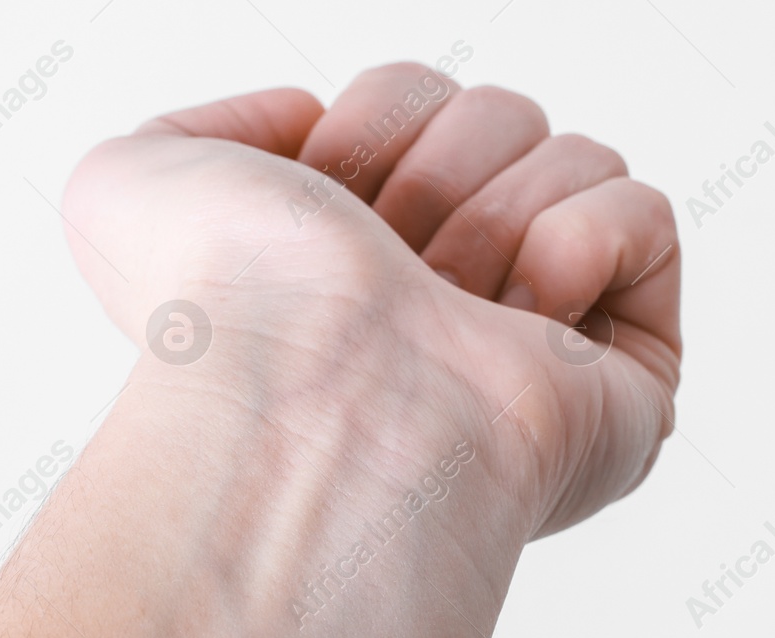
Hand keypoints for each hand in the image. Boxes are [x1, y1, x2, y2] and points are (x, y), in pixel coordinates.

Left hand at [62, 62, 681, 537]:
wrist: (316, 398)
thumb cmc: (227, 312)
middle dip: (433, 170)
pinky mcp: (630, 367)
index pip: (416, 102)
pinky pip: (645, 214)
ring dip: (494, 213)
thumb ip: (203, 129)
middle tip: (392, 273)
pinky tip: (524, 320)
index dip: (372, 131)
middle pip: (499, 114)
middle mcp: (452, 294)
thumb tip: (307, 123)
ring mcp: (545, 334)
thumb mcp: (129, 184)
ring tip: (450, 310)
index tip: (322, 208)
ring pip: (572, 153)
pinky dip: (581, 244)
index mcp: (364, 258)